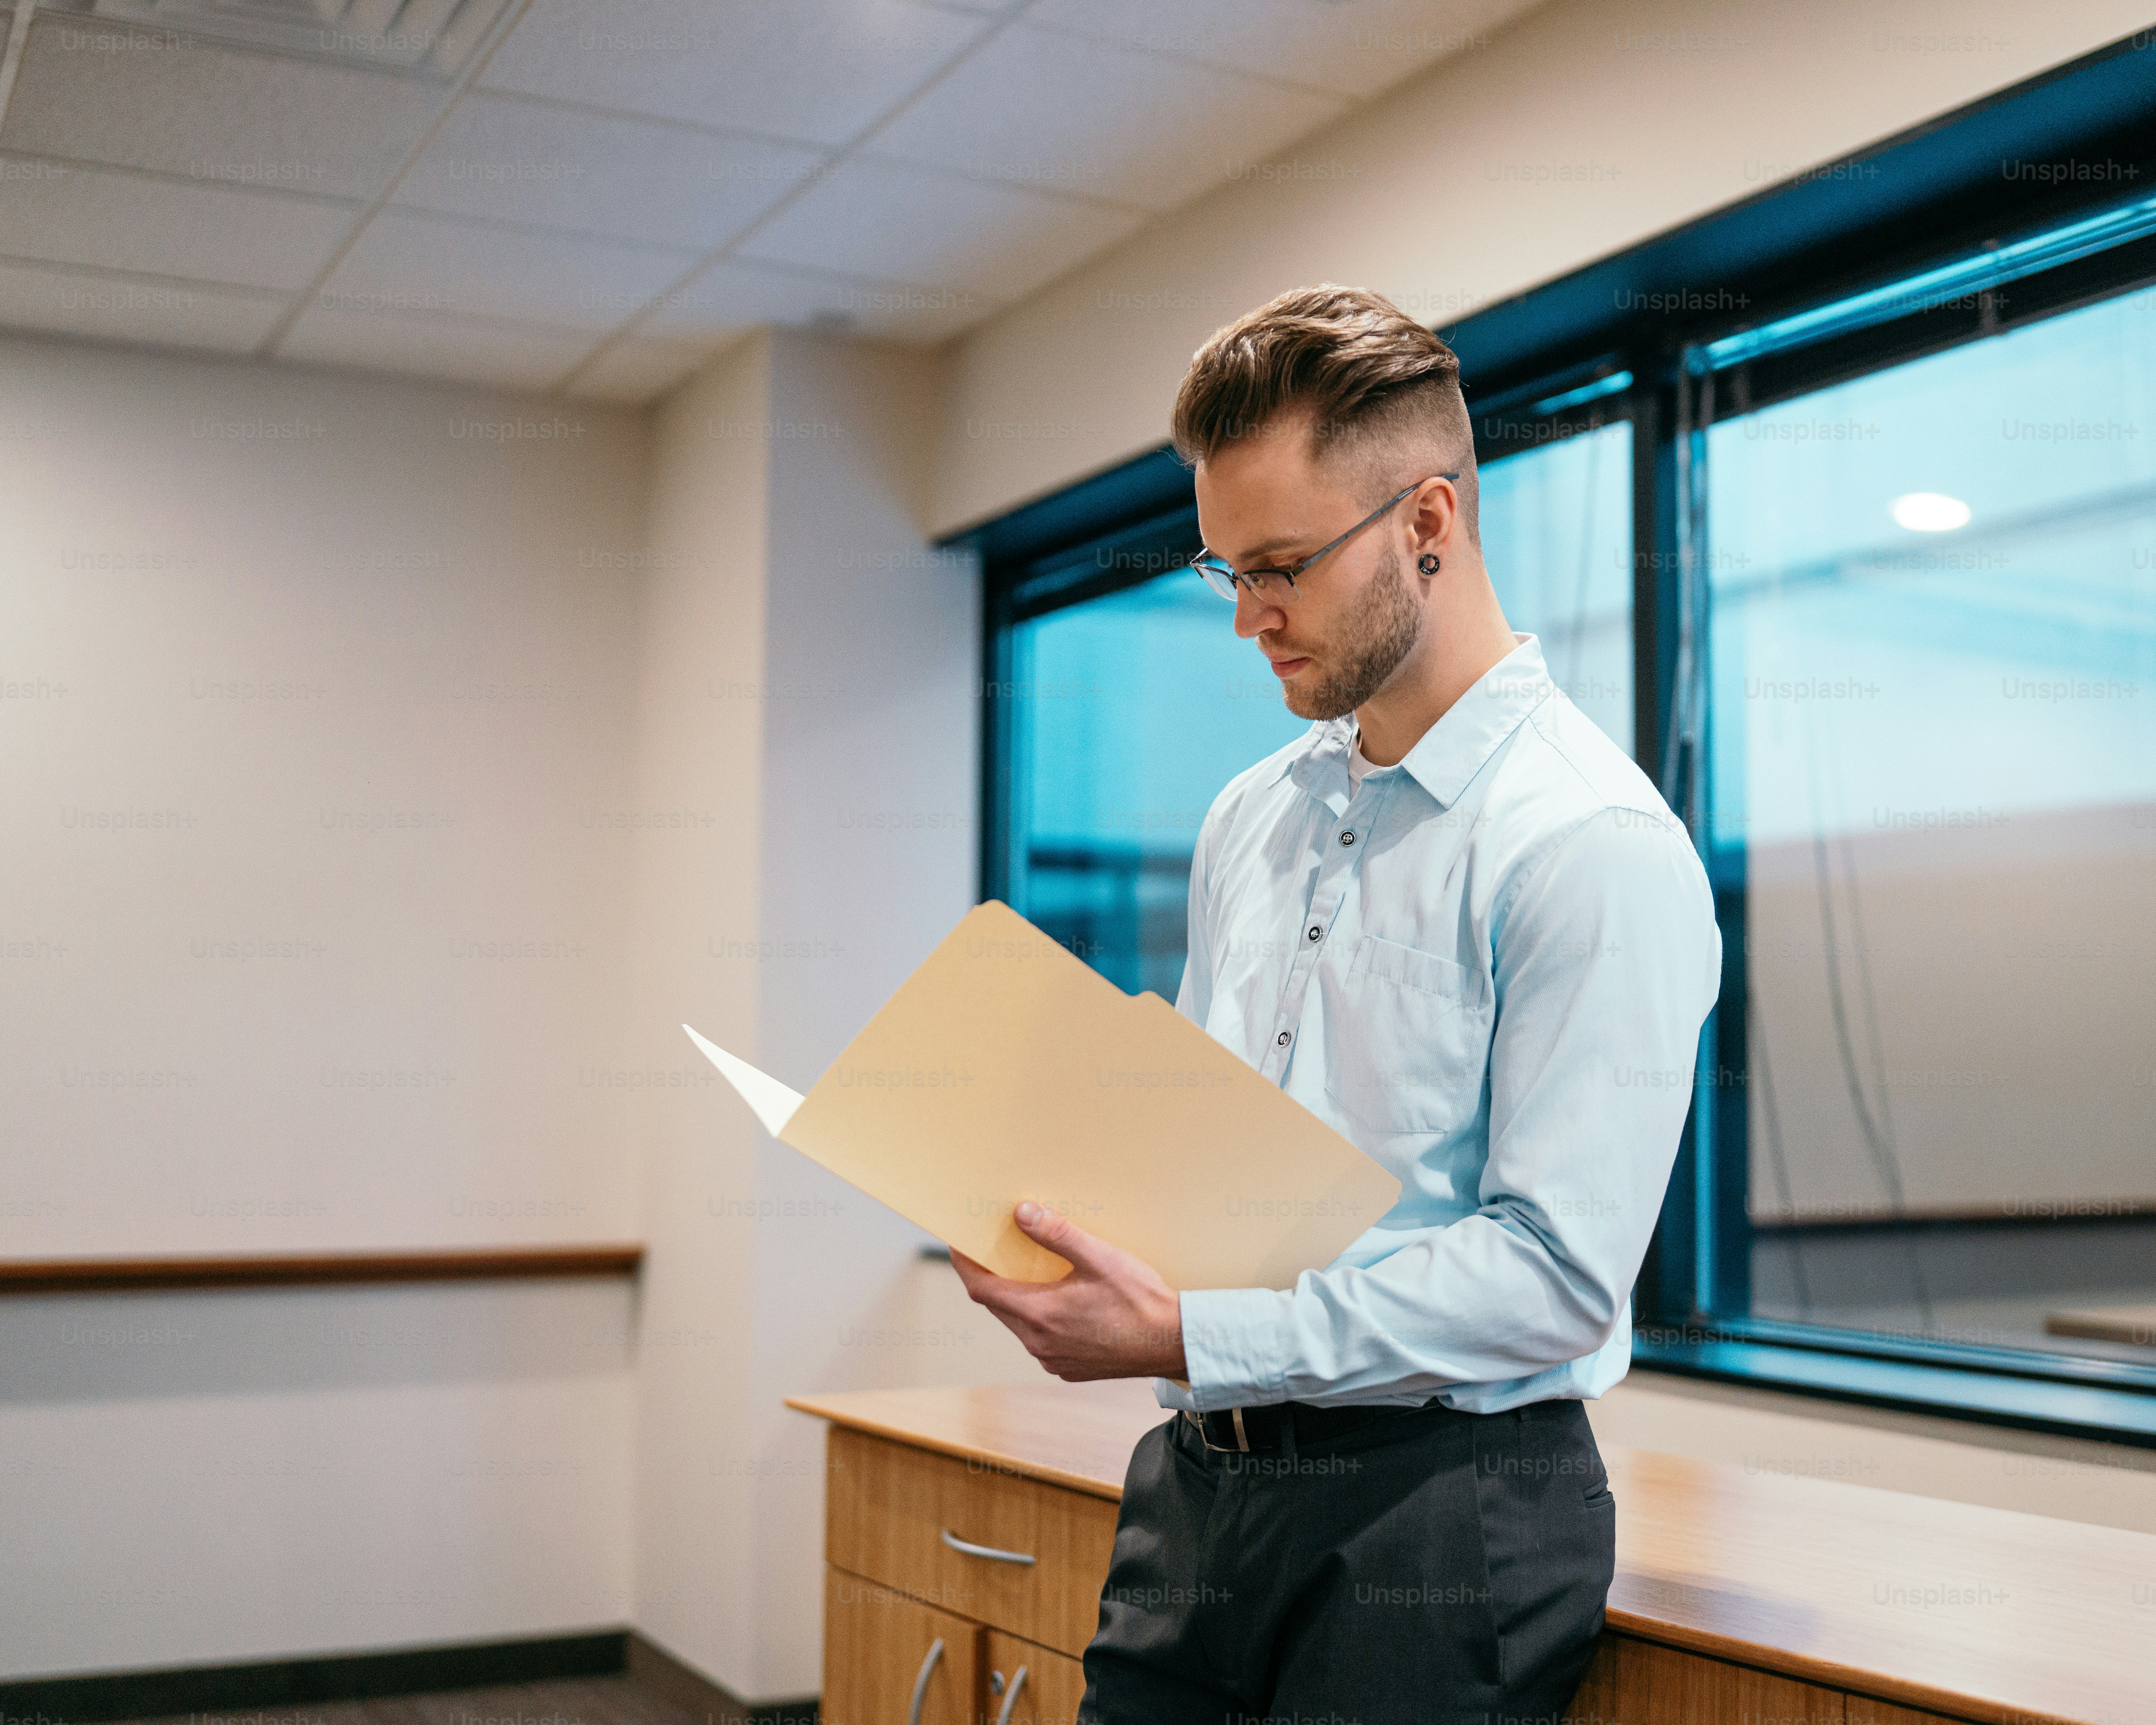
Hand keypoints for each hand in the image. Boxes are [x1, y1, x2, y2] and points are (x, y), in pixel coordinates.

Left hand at [950, 1201, 1187, 1381]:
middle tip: (992, 1249)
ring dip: (1017, 1298)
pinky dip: (1038, 1318)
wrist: (1174, 1343)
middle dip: (991, 1277)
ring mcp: (1053, 1360)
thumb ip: (1057, 1234)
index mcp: (1040, 1315)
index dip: (964, 1264)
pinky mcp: (1069, 1369)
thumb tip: (1021, 1212)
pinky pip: (1039, 1340)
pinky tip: (1058, 1300)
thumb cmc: (1141, 1300)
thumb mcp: (1099, 1257)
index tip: (957, 1243)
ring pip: (1018, 1324)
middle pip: (997, 1306)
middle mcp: (1039, 1343)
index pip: (981, 1289)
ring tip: (1028, 1271)